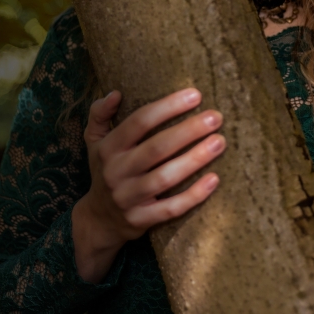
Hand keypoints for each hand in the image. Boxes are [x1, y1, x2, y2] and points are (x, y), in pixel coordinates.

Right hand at [72, 88, 223, 282]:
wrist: (99, 219)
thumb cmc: (106, 170)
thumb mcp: (94, 141)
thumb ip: (99, 114)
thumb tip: (116, 93)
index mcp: (109, 148)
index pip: (139, 121)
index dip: (168, 107)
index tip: (196, 95)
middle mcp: (116, 172)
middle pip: (156, 148)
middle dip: (188, 130)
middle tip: (215, 117)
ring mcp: (128, 198)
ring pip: (165, 177)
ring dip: (194, 159)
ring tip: (219, 142)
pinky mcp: (141, 220)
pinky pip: (170, 209)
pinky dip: (193, 195)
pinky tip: (214, 179)